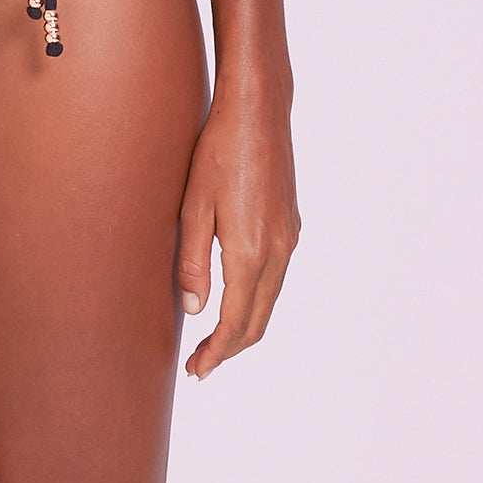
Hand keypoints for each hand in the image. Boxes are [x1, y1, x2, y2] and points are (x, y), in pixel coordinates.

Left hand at [174, 87, 299, 378]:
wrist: (259, 112)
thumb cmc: (218, 152)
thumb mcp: (192, 207)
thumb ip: (193, 262)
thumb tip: (195, 310)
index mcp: (250, 251)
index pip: (235, 322)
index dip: (216, 353)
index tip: (195, 371)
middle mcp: (277, 252)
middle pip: (257, 321)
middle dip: (229, 350)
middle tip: (199, 366)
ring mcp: (288, 239)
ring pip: (269, 303)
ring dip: (243, 328)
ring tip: (212, 342)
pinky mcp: (290, 227)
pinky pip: (275, 280)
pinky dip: (255, 303)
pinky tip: (233, 300)